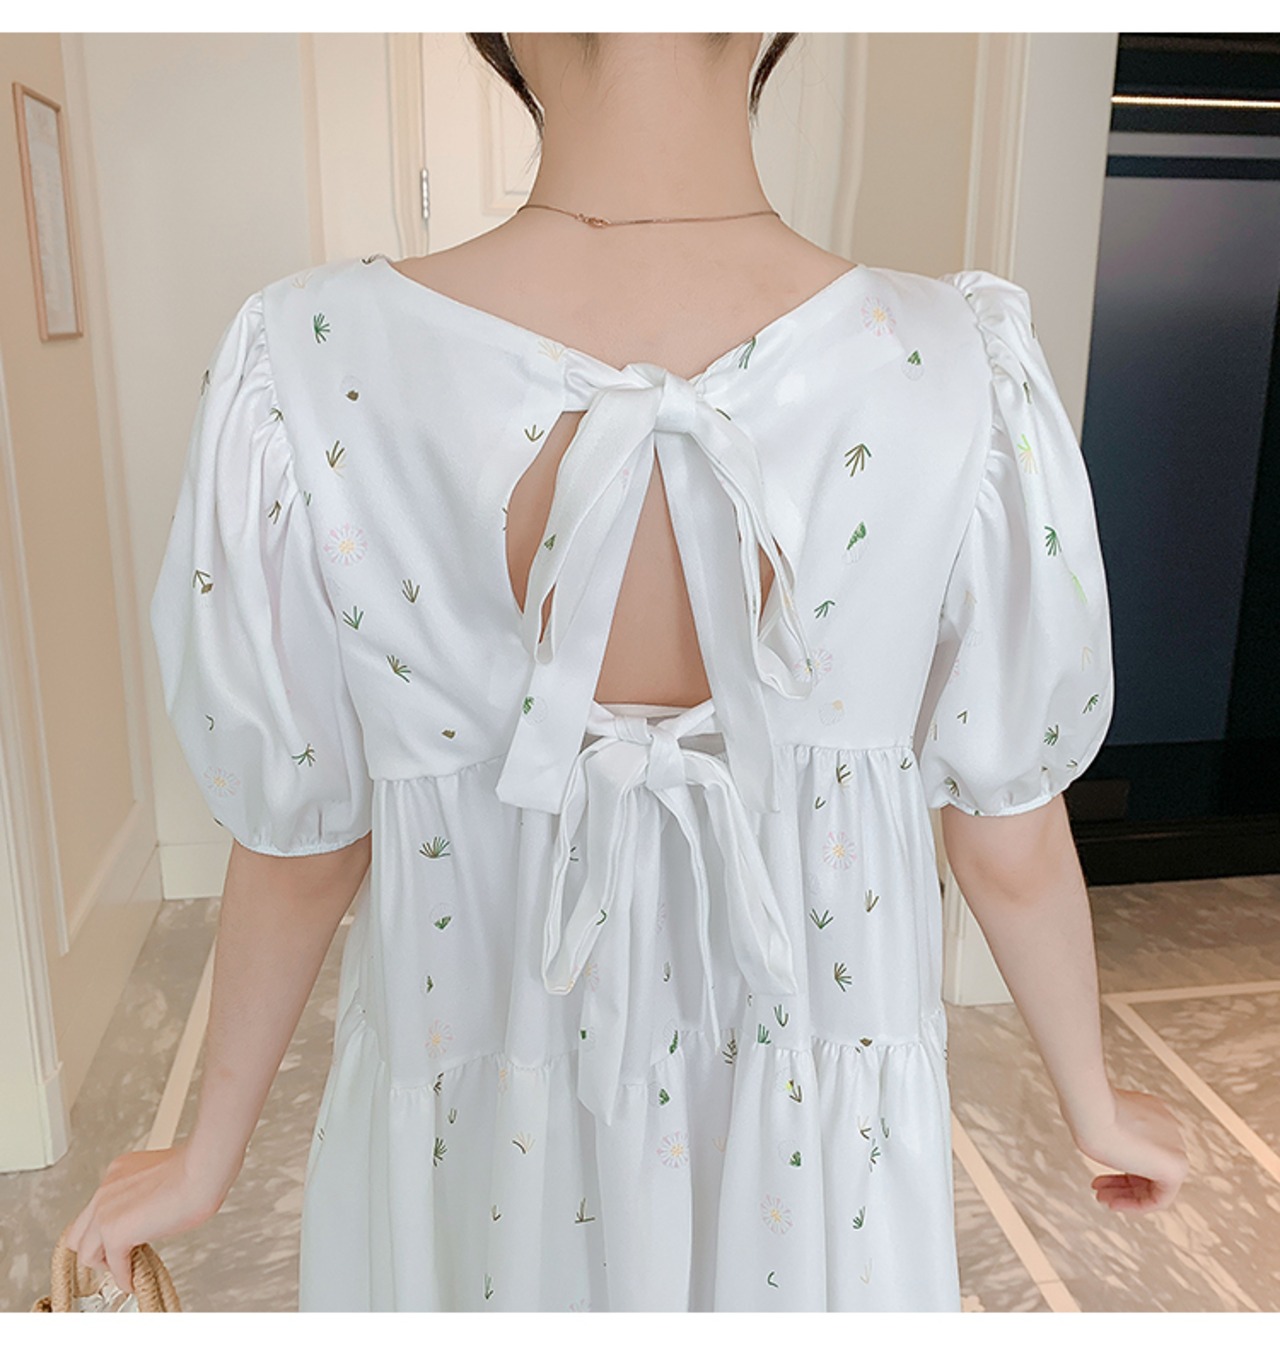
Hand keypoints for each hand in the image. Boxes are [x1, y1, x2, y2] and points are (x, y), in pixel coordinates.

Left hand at [63, 1142, 239, 1293]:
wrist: (203, 1171)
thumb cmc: (197, 1170)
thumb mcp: (161, 1177)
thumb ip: (146, 1194)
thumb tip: (152, 1214)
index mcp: (118, 1172)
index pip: (97, 1208)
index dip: (107, 1227)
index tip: (124, 1235)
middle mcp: (106, 1190)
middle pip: (80, 1231)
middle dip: (96, 1247)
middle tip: (115, 1256)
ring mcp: (105, 1211)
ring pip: (86, 1251)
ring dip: (106, 1264)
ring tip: (124, 1268)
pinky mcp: (115, 1232)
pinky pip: (113, 1265)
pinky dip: (123, 1277)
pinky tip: (133, 1280)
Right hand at [1070, 1086, 1188, 1212]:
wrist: (1093, 1110)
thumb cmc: (1088, 1113)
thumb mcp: (1099, 1122)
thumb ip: (1112, 1132)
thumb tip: (1110, 1145)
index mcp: (1152, 1112)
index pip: (1139, 1147)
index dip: (1116, 1162)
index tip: (1098, 1173)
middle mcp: (1168, 1129)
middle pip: (1146, 1165)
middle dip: (1120, 1181)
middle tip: (1098, 1188)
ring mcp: (1175, 1146)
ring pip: (1153, 1182)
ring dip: (1125, 1194)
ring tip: (1102, 1198)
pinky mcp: (1176, 1166)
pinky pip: (1160, 1196)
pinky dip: (1137, 1204)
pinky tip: (1114, 1203)